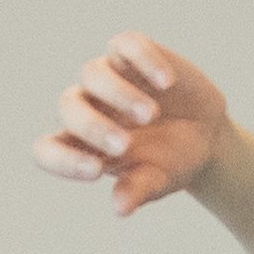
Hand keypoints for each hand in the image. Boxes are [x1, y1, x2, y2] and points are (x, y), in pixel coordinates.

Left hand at [32, 32, 234, 216]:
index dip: (61, 160)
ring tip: (150, 116)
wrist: (205, 136)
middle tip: (124, 146)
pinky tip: (166, 83)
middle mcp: (88, 108)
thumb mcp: (157, 180)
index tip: (95, 172)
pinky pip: (126, 45)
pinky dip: (144, 59)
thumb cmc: (171, 162)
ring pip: (92, 73)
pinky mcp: (133, 55)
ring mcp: (109, 77)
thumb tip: (120, 208)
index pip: (47, 149)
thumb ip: (137, 190)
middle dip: (92, 127)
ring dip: (119, 95)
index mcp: (81, 146)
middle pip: (68, 107)